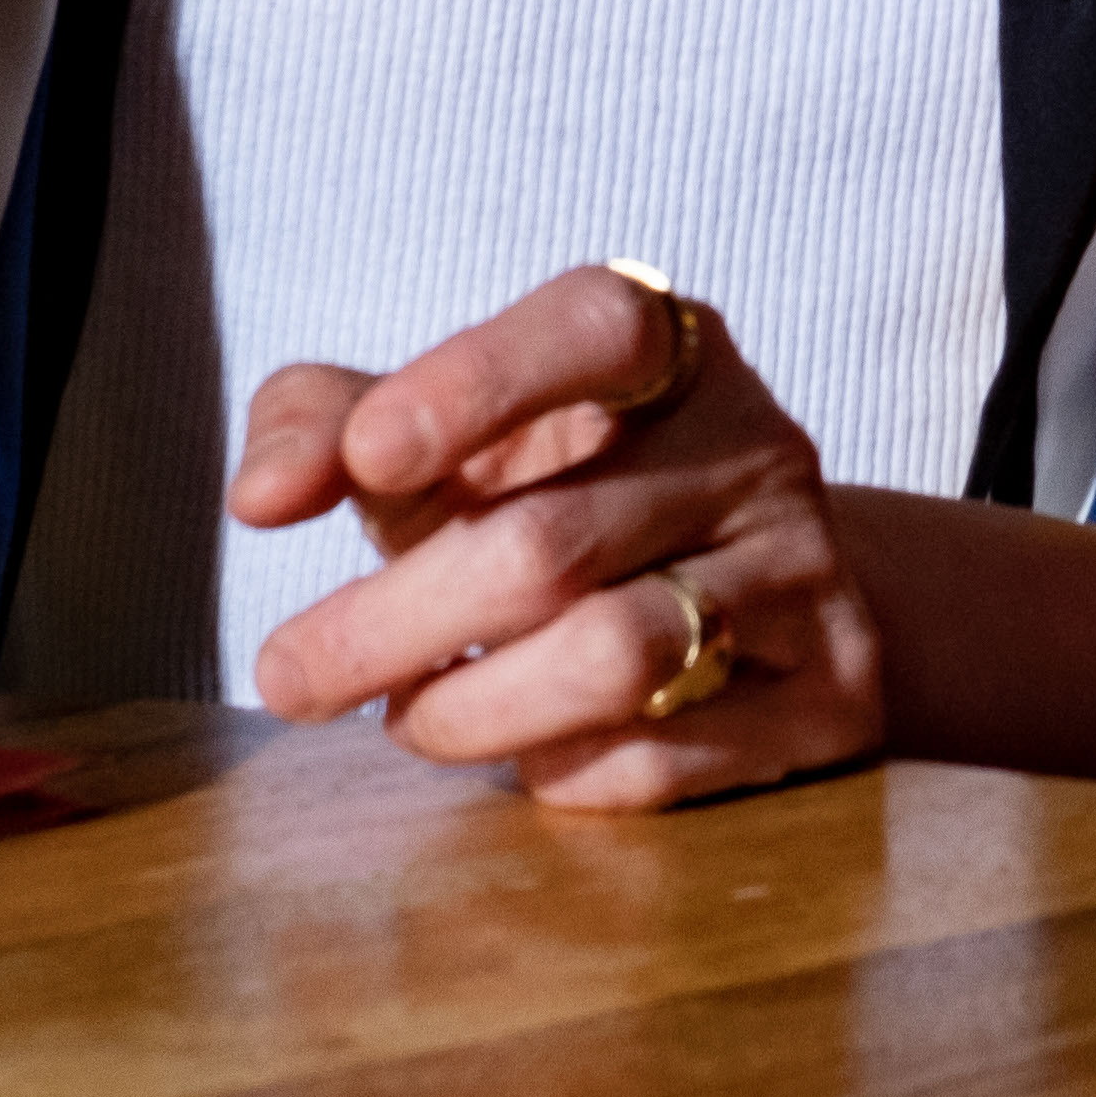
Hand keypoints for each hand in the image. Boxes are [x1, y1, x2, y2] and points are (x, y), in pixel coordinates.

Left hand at [229, 261, 879, 806]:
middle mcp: (761, 446)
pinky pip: (665, 758)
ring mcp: (807, 571)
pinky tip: (520, 751)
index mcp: (675, 352)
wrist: (756, 599)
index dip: (477, 384)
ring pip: (612, 656)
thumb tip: (261, 496)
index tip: (367, 463)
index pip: (595, 328)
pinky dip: (557, 768)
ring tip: (405, 717)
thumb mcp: (452, 441)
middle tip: (289, 677)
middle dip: (393, 622)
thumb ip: (331, 426)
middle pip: (552, 541)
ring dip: (468, 710)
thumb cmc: (562, 501)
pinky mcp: (833, 694)